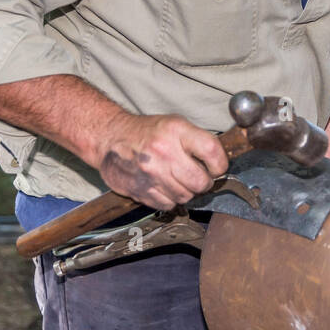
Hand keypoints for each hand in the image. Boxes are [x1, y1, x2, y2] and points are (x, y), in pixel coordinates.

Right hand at [97, 112, 227, 210]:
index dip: (220, 165)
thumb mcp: (175, 124)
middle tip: (198, 176)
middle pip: (200, 181)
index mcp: (176, 131)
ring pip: (186, 196)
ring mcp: (151, 173)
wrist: (110, 138)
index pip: (212, 151)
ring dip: (186, 191)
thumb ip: (198, 141)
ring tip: (177, 179)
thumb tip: (219, 164)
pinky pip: (168, 204)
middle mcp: (163, 152)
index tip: (217, 168)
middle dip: (204, 182)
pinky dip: (170, 199)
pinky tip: (164, 186)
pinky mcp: (140, 190)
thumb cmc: (147, 132)